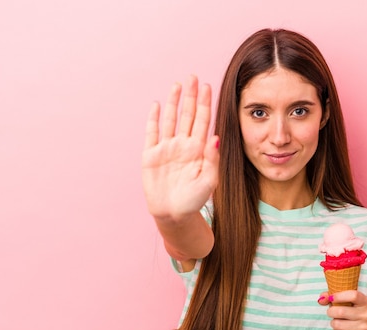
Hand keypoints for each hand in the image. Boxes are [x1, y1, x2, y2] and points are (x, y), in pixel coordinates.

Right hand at [142, 75, 219, 220]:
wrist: (174, 215)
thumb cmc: (194, 201)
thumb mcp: (209, 180)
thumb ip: (212, 158)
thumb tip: (215, 136)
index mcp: (199, 150)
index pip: (203, 121)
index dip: (205, 104)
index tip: (208, 87)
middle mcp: (183, 145)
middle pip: (188, 116)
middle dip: (191, 97)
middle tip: (193, 77)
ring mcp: (167, 149)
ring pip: (171, 120)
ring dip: (173, 102)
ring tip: (177, 85)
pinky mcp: (151, 156)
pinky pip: (152, 133)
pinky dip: (153, 119)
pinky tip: (156, 105)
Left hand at [318, 290, 366, 329]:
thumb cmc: (347, 313)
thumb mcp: (340, 302)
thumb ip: (330, 297)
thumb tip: (321, 299)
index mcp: (365, 302)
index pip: (354, 295)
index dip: (339, 296)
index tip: (331, 298)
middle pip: (342, 311)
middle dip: (331, 312)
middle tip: (331, 312)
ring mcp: (364, 328)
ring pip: (338, 324)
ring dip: (333, 323)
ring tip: (337, 322)